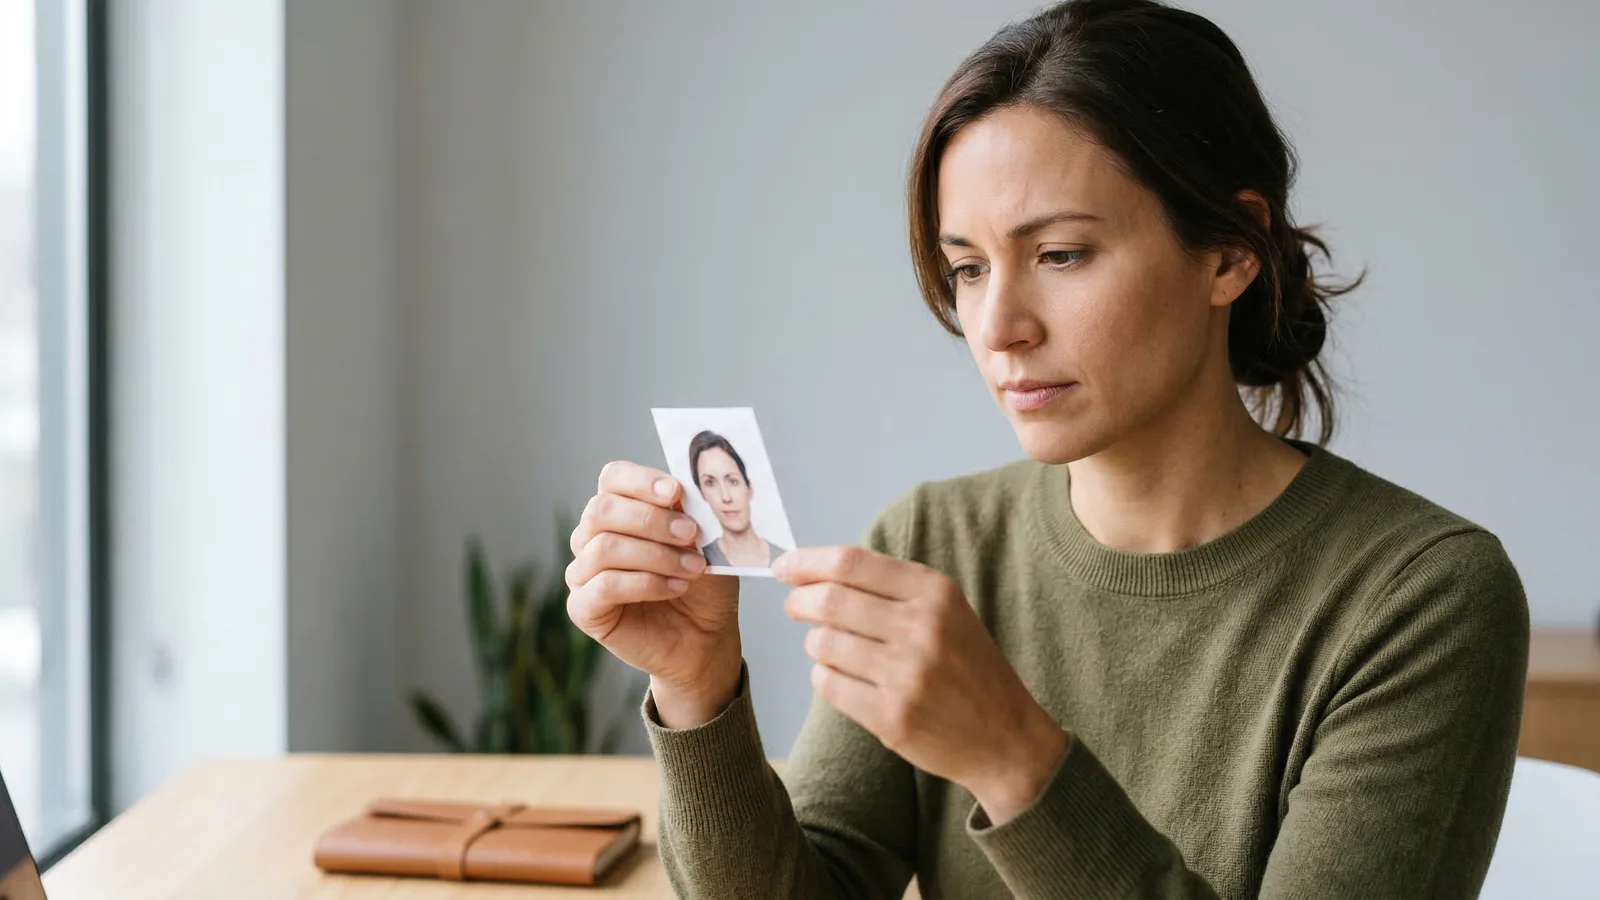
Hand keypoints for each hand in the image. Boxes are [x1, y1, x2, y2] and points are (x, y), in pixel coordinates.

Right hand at [567, 461, 742, 727]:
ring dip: (655, 555)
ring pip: (603, 548)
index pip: (613, 478)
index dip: (642, 481)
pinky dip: (645, 584)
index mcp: (619, 510)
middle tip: (691, 534)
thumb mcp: (707, 542)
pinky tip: (674, 588)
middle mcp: (591, 537)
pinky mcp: (583, 608)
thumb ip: (692, 513)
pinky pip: (604, 586)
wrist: (706, 637)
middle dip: (652, 520)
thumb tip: (684, 489)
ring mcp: (583, 573)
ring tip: (692, 568)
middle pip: (602, 509)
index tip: (676, 493)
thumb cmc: (703, 584)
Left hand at [775, 546, 1070, 825]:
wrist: (1006, 737)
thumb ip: (890, 587)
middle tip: (793, 606)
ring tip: (831, 648)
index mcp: (935, 593)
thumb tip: (816, 570)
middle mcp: (922, 628)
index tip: (784, 567)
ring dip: (815, 643)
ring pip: (822, 644)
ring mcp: (907, 675)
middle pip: (829, 600)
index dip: (806, 562)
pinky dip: (824, 677)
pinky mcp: (892, 717)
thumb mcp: (946, 611)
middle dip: (799, 601)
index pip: (850, 563)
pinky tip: (841, 677)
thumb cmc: (966, 666)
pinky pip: (828, 684)